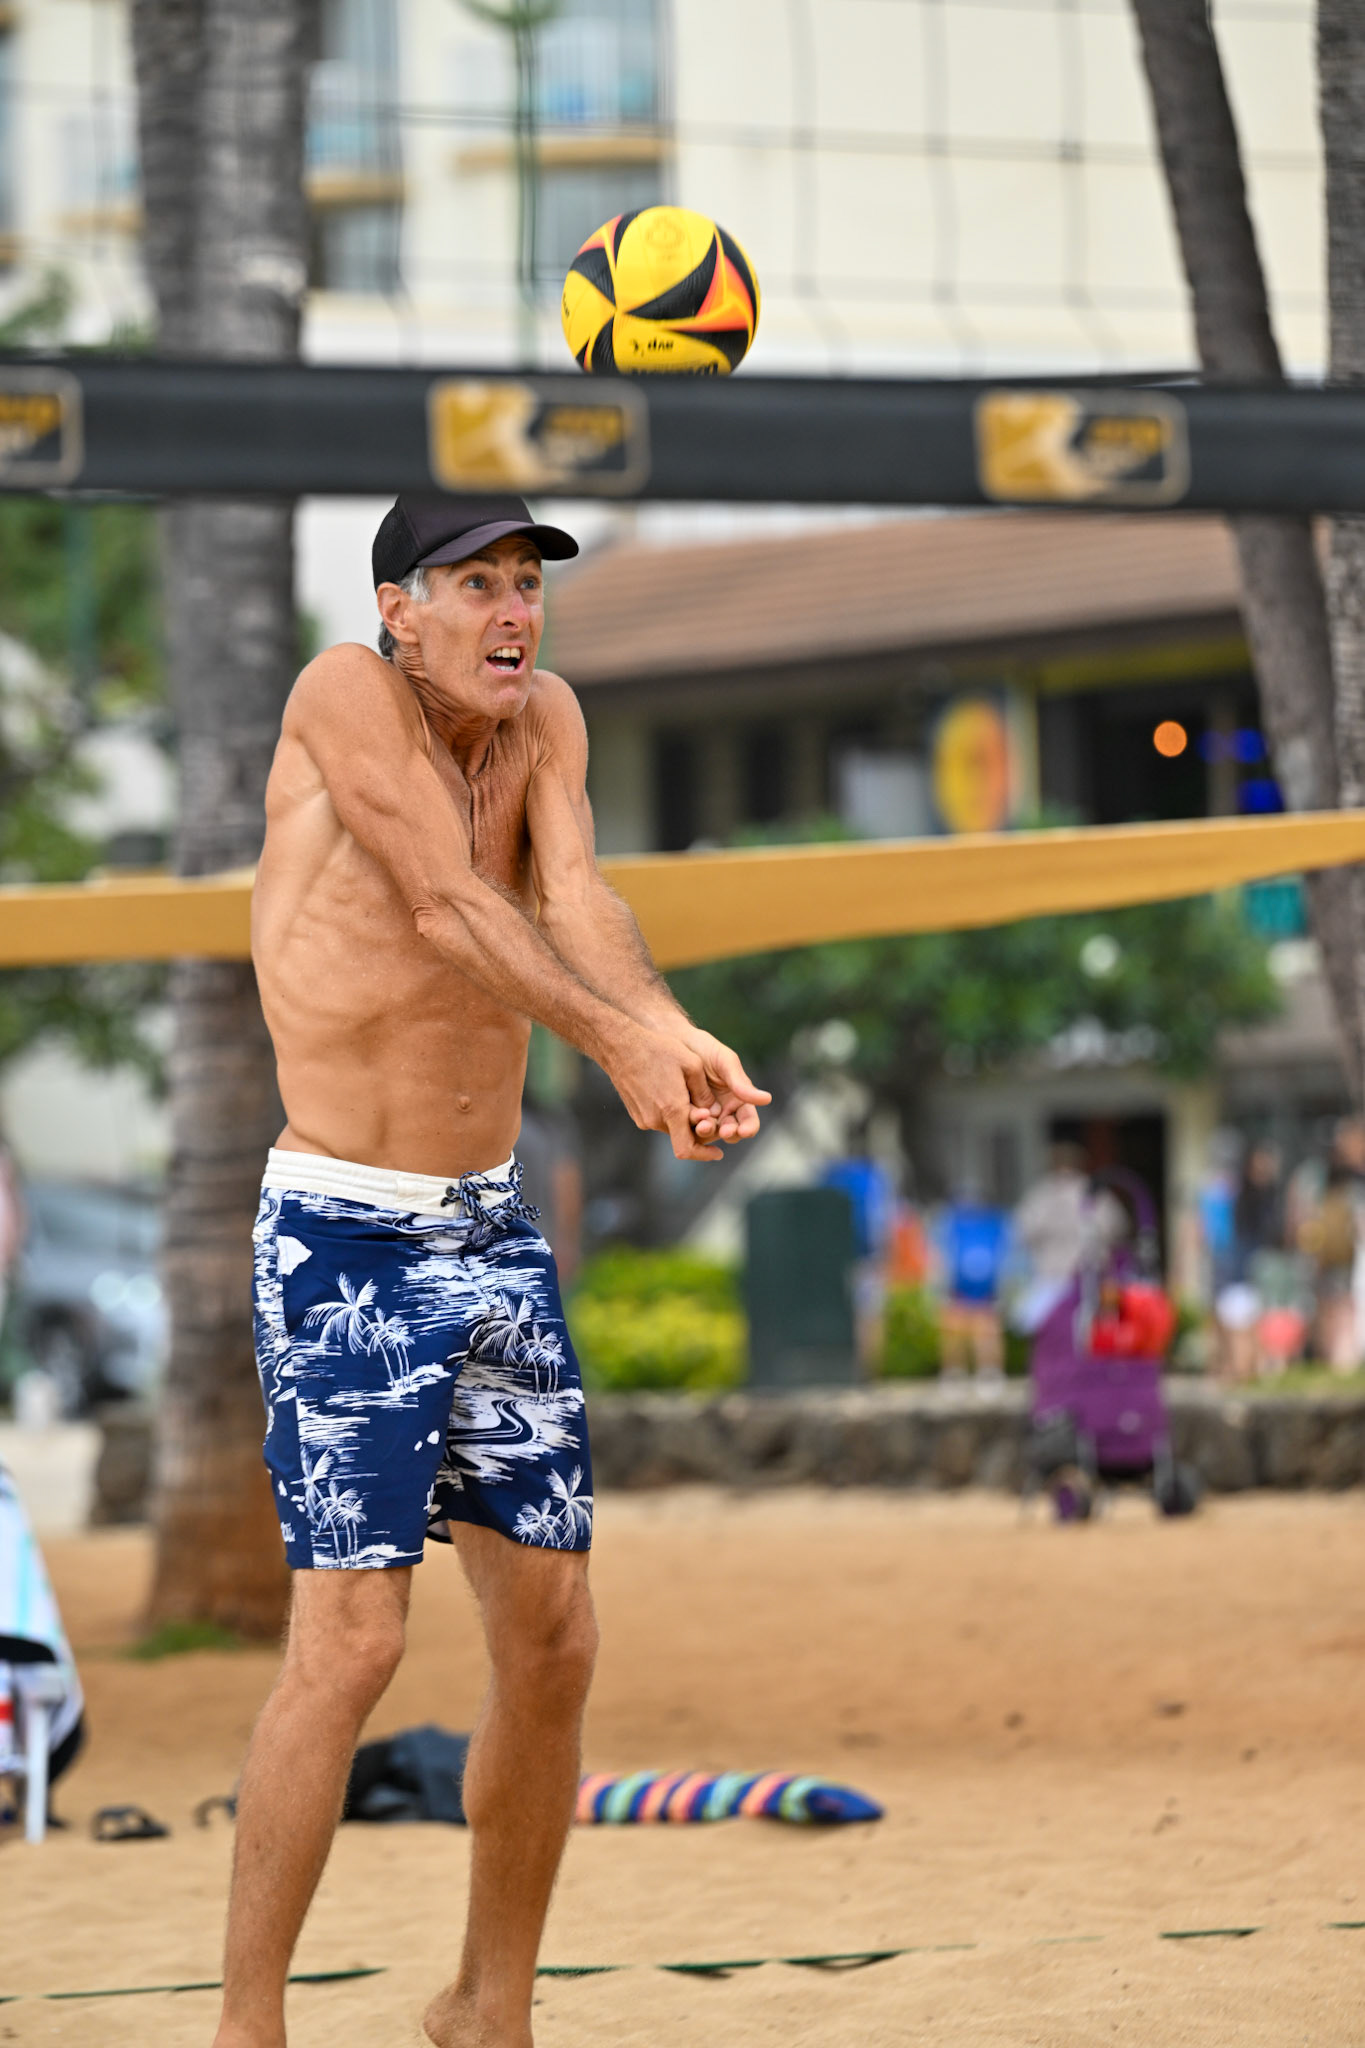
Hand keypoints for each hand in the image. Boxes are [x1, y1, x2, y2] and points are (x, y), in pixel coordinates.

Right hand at [607, 1027, 767, 1162]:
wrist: (620, 1045)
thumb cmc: (658, 1050)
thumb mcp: (692, 1064)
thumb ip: (704, 1093)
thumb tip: (713, 1112)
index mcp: (672, 1109)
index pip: (687, 1149)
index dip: (704, 1154)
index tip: (718, 1152)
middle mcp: (655, 1119)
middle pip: (682, 1137)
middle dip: (697, 1130)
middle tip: (710, 1115)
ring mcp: (643, 1118)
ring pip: (671, 1128)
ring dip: (683, 1120)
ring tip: (689, 1097)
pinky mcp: (636, 1114)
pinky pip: (659, 1120)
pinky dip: (670, 1115)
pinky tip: (672, 1092)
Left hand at [673, 1026, 770, 1147]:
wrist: (675, 1041)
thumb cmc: (704, 1049)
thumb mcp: (725, 1062)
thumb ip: (741, 1083)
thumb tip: (767, 1099)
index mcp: (739, 1100)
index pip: (748, 1121)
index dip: (748, 1128)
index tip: (744, 1130)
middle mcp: (723, 1112)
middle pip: (730, 1133)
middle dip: (728, 1133)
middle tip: (723, 1130)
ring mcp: (703, 1116)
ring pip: (710, 1134)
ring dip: (708, 1132)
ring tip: (703, 1124)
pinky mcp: (684, 1117)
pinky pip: (689, 1128)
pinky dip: (690, 1128)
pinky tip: (688, 1119)